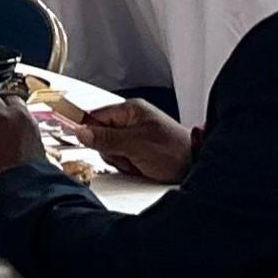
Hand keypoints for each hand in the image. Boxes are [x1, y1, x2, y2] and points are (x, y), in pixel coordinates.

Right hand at [78, 98, 194, 183]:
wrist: (196, 167)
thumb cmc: (174, 151)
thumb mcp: (136, 144)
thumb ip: (107, 138)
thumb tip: (81, 132)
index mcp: (131, 110)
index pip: (95, 116)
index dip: (88, 130)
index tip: (81, 140)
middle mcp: (132, 121)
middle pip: (101, 136)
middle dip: (111, 151)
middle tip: (128, 155)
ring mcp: (135, 136)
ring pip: (110, 150)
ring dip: (121, 161)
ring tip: (139, 162)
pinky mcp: (139, 151)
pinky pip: (121, 159)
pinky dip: (128, 166)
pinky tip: (141, 167)